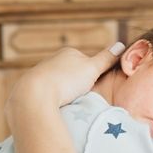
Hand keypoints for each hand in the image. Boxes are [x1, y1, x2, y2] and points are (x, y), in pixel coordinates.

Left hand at [6, 43, 126, 120]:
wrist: (34, 96)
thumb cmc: (66, 80)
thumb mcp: (92, 69)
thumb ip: (106, 59)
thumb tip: (121, 45)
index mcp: (67, 53)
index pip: (86, 62)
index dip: (93, 75)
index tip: (94, 87)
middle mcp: (52, 60)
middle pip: (73, 74)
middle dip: (78, 85)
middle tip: (83, 97)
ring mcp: (41, 74)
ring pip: (60, 84)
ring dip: (65, 93)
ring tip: (69, 104)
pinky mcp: (31, 89)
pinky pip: (48, 94)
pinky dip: (54, 100)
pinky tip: (57, 107)